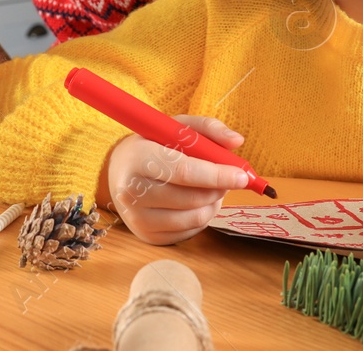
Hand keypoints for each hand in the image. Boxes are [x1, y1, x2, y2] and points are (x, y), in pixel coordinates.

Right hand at [98, 115, 249, 245]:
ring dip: (214, 203)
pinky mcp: (148, 236)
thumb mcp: (176, 128)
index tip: (242, 176)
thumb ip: (208, 128)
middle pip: (192, 197)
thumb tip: (237, 141)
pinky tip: (198, 202)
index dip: (217, 174)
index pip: (185, 171)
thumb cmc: (154, 145)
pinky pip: (190, 231)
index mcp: (138, 158)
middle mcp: (133, 191)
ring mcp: (138, 218)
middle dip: (219, 188)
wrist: (120, 171)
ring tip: (212, 188)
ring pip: (195, 217)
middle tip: (229, 178)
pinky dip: (203, 216)